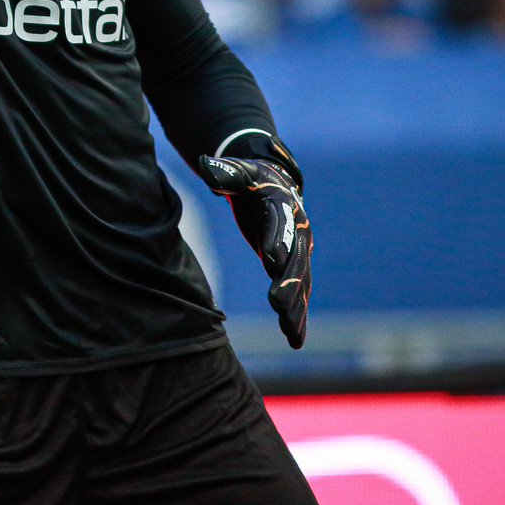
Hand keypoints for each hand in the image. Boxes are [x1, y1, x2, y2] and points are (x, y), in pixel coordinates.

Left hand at [200, 154, 311, 348]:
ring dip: (296, 308)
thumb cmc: (252, 180)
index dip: (277, 241)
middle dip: (288, 283)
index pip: (280, 225)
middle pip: (295, 260)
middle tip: (278, 305)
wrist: (275, 185)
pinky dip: (297, 317)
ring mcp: (299, 251)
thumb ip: (224, 172)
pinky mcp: (293, 267)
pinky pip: (298, 294)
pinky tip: (295, 340)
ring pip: (300, 283)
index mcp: (284, 206)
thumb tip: (204, 164)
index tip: (272, 258)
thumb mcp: (239, 174)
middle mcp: (298, 231)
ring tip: (290, 332)